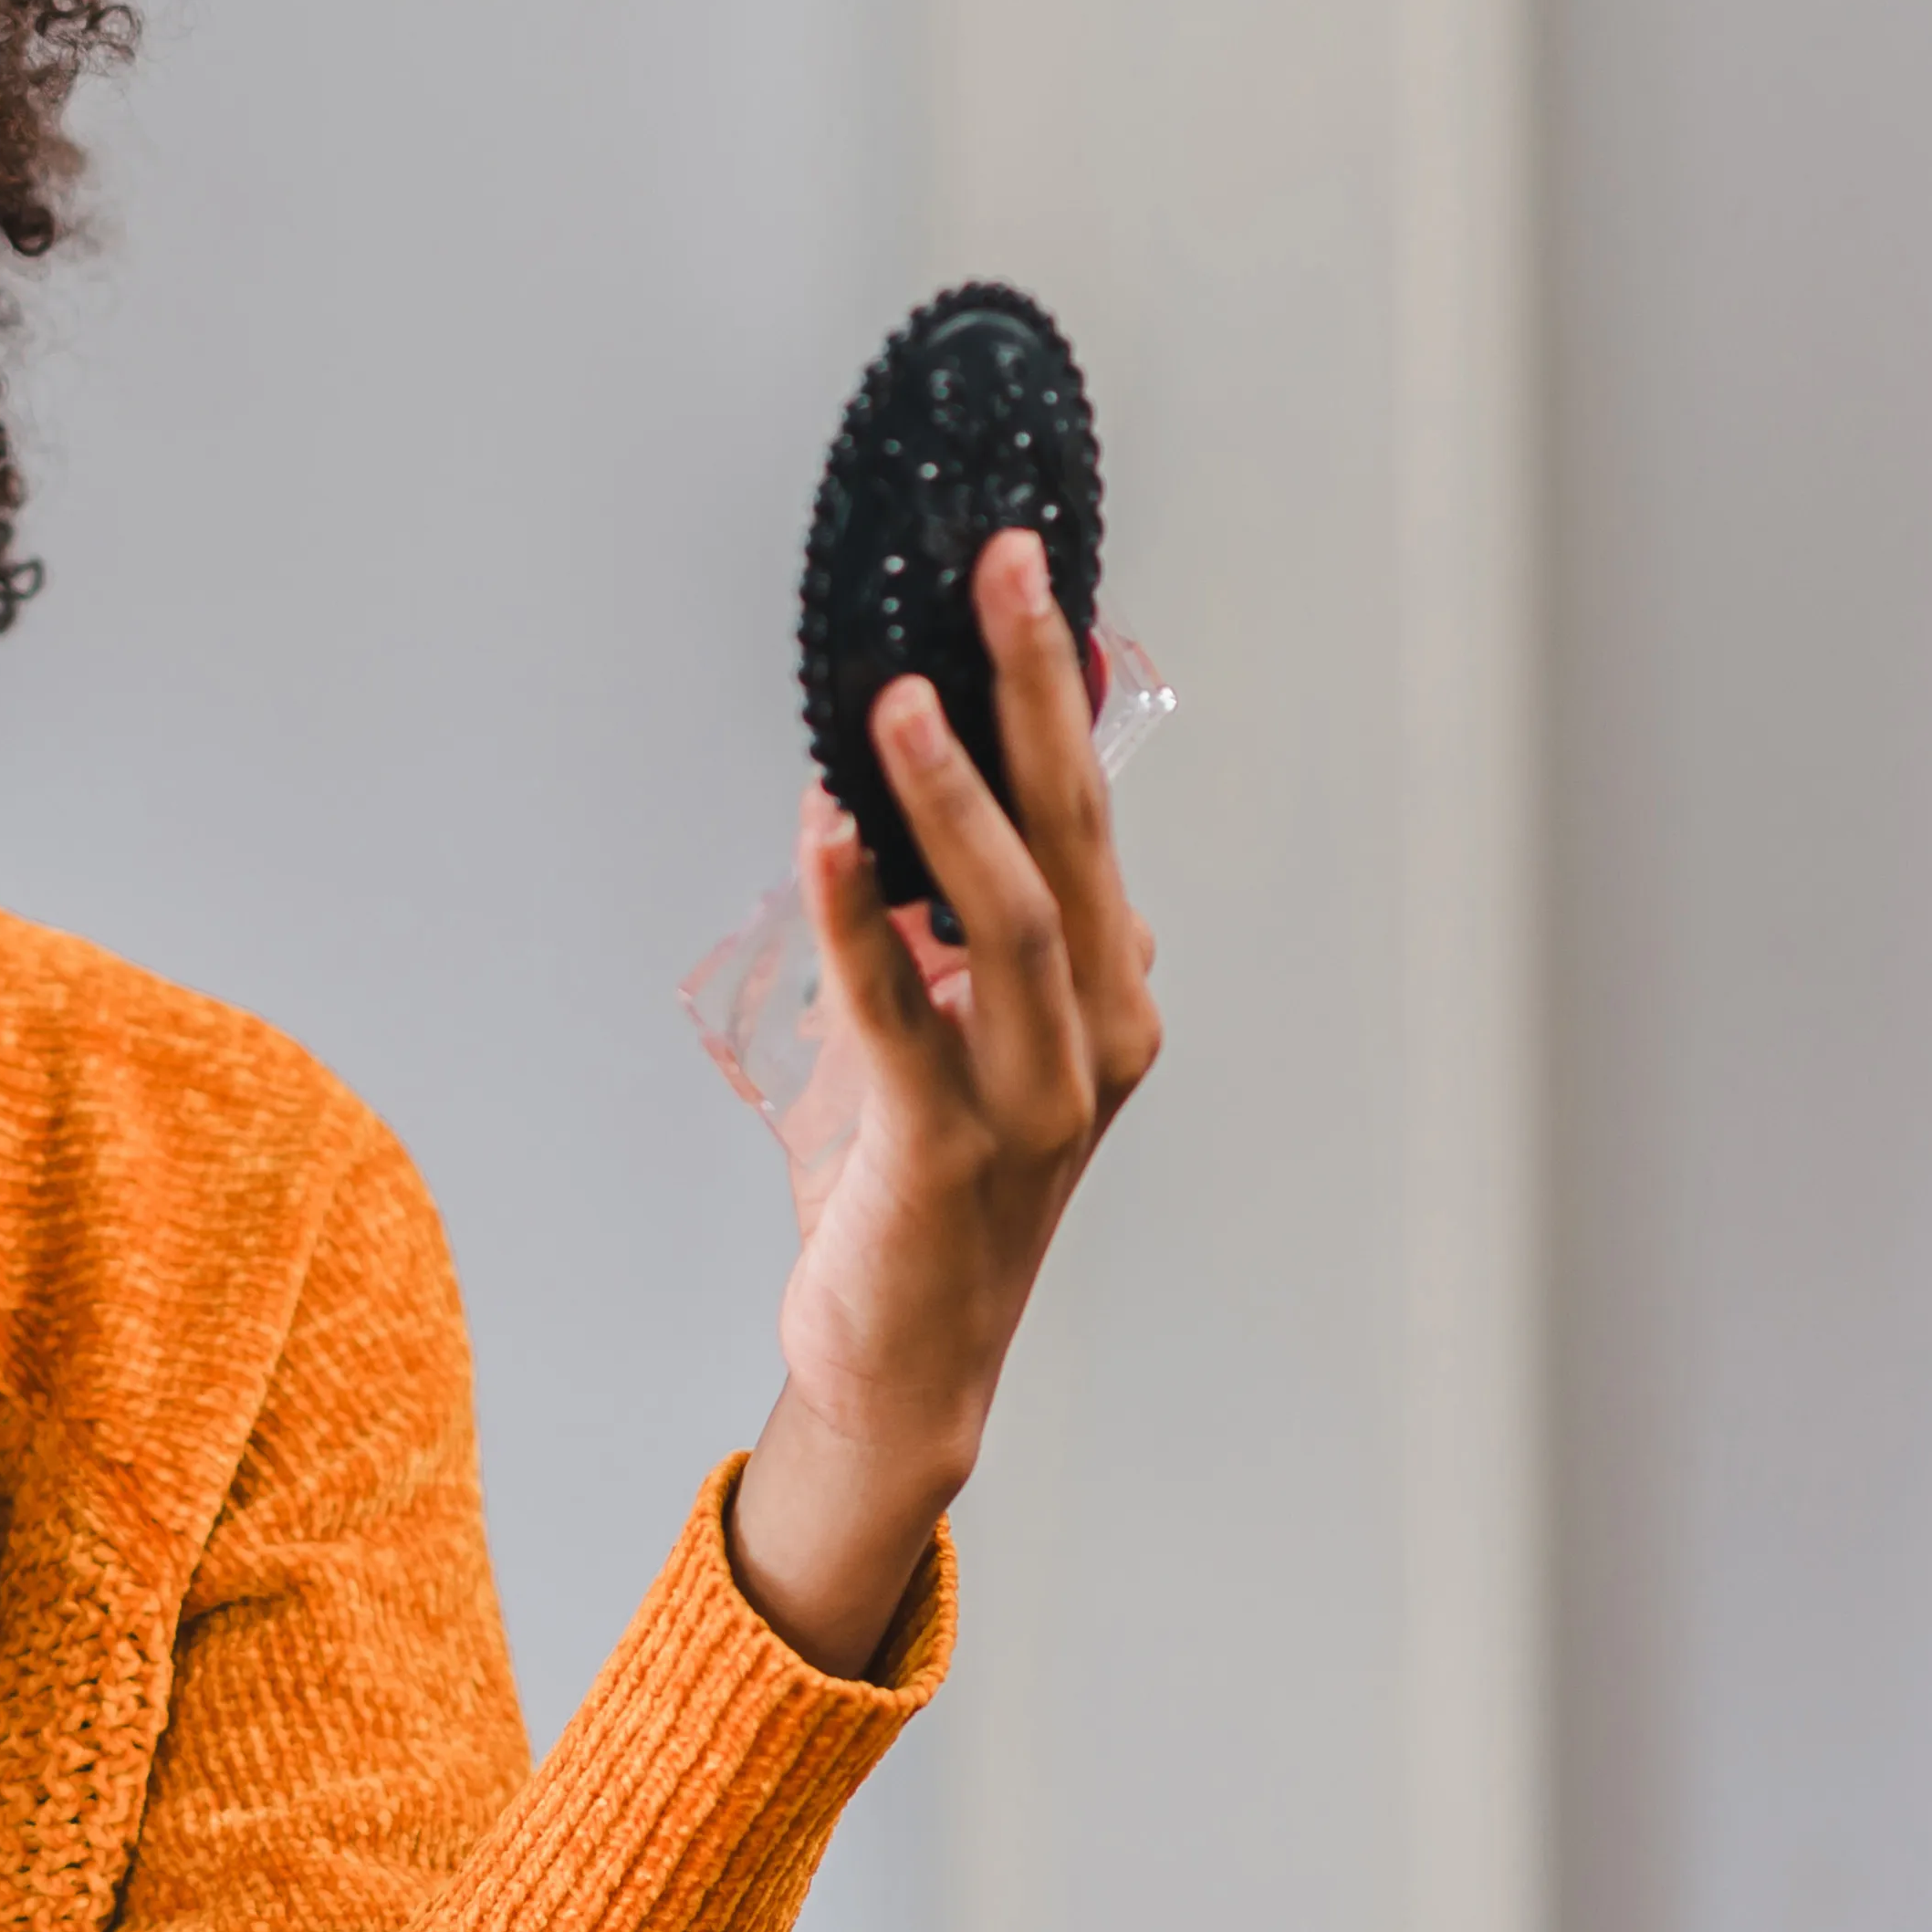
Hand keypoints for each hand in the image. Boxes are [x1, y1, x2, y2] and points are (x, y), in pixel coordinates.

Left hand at [728, 526, 1162, 1671]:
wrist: (903, 1360)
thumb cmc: (925, 1188)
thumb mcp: (958, 1032)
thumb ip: (950, 930)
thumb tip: (900, 807)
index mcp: (1108, 993)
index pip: (1089, 812)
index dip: (1059, 688)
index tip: (1021, 572)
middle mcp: (1097, 1032)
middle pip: (1070, 833)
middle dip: (1035, 692)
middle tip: (998, 571)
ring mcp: (1033, 1093)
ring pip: (1009, 914)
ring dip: (951, 795)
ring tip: (898, 699)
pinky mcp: (946, 1145)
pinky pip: (901, 1007)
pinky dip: (859, 915)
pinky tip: (823, 834)